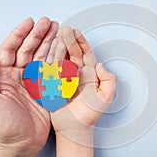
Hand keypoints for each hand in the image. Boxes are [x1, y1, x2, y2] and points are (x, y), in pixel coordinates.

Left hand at [0, 17, 57, 156]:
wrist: (22, 143)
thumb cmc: (4, 126)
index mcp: (3, 76)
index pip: (10, 49)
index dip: (20, 34)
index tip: (29, 23)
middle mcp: (18, 75)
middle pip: (28, 49)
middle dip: (38, 34)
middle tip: (49, 22)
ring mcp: (33, 81)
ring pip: (42, 56)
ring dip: (49, 42)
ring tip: (57, 29)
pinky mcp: (46, 88)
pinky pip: (52, 69)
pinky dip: (57, 57)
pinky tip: (62, 47)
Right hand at [50, 26, 115, 144]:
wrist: (75, 128)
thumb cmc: (90, 114)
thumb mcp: (106, 96)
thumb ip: (108, 80)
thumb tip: (102, 65)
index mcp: (90, 74)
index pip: (86, 54)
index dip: (82, 42)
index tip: (77, 32)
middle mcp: (77, 74)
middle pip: (73, 53)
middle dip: (69, 40)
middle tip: (64, 29)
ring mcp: (64, 78)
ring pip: (61, 58)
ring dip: (59, 46)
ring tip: (56, 34)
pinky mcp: (54, 84)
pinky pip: (51, 69)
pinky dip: (50, 59)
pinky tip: (48, 50)